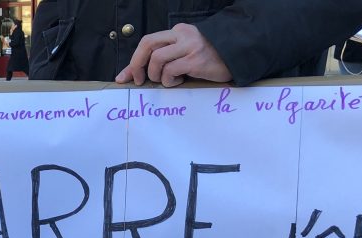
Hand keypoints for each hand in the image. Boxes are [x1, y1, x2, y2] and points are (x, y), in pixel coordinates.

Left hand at [115, 24, 231, 87]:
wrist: (238, 56)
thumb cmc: (209, 59)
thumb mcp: (186, 52)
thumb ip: (166, 58)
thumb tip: (139, 74)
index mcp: (178, 32)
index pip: (148, 42)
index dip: (133, 61)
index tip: (123, 77)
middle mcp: (182, 35)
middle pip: (147, 44)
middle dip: (136, 65)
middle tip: (139, 80)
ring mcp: (189, 46)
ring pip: (157, 59)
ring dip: (156, 75)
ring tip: (167, 81)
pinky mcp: (195, 60)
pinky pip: (170, 71)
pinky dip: (169, 80)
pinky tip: (179, 82)